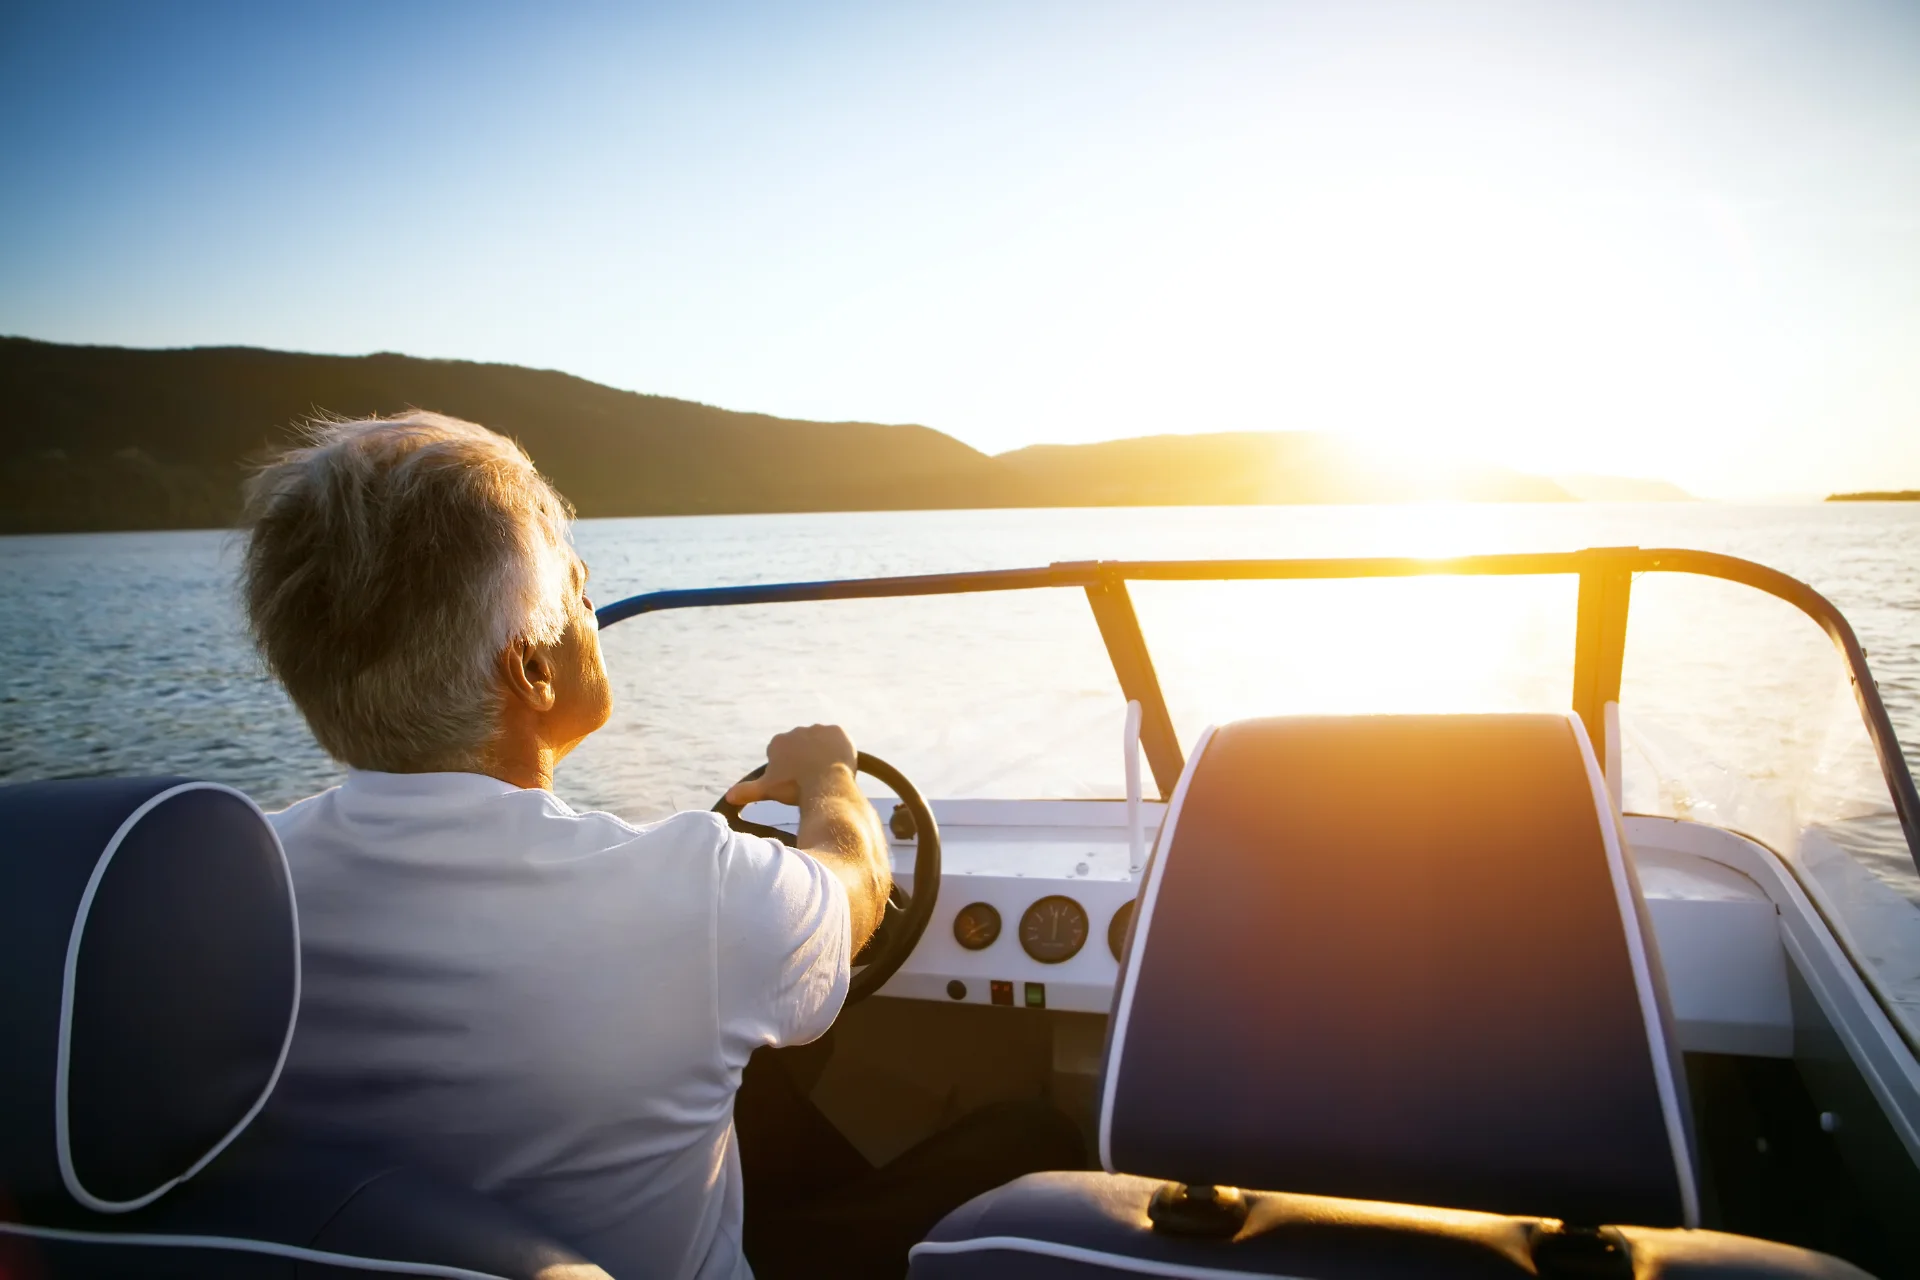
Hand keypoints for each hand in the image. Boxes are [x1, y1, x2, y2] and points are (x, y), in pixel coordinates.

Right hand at [724, 724, 857, 806]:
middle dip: (805, 760)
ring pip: (820, 742)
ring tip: (826, 773)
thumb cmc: (794, 788)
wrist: (825, 785)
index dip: (790, 770)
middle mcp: (796, 731)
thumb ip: (747, 791)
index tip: (796, 781)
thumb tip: (728, 797)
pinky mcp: (837, 731)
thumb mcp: (768, 789)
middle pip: (802, 747)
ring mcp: (818, 729)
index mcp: (778, 742)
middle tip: (812, 779)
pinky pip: (838, 738)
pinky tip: (838, 763)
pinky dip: (839, 748)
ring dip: (822, 753)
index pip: (783, 755)